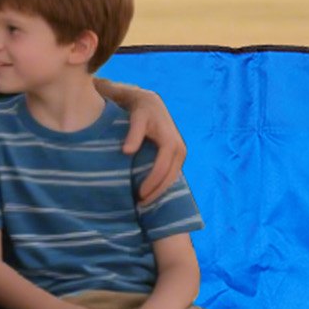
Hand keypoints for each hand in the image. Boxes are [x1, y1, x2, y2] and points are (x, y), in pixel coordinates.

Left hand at [122, 88, 185, 203]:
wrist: (150, 102)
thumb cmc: (140, 110)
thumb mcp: (136, 118)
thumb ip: (133, 134)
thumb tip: (127, 151)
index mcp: (171, 142)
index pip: (162, 169)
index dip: (152, 184)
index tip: (139, 196)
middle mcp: (179, 148)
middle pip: (170, 177)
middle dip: (157, 193)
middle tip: (140, 205)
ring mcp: (180, 152)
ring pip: (173, 178)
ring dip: (160, 191)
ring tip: (144, 203)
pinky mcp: (176, 155)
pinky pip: (171, 173)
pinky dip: (162, 184)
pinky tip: (150, 192)